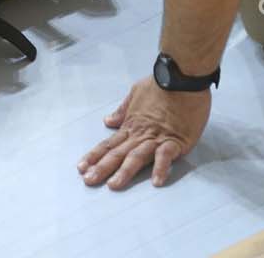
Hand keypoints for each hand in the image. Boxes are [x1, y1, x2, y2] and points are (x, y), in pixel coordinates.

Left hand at [78, 77, 210, 188]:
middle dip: (102, 168)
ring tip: (113, 185)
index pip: (109, 144)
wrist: (181, 78)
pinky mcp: (176, 140)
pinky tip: (155, 181)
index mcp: (131, 125)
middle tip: (88, 181)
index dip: (95, 156)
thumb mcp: (135, 93)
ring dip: (125, 171)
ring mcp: (157, 137)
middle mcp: (140, 134)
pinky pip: (166, 156)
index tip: (82, 168)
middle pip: (118, 153)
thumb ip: (122, 110)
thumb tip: (108, 121)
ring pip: (137, 156)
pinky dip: (161, 168)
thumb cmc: (160, 84)